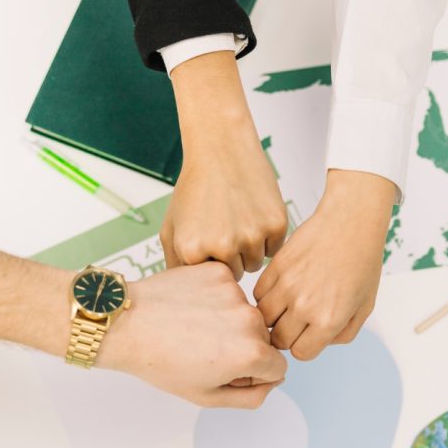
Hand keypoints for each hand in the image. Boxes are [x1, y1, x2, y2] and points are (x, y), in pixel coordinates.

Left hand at [100, 263, 286, 407]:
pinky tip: (191, 308)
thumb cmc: (161, 363)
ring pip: (247, 313)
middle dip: (244, 347)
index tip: (228, 371)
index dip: (255, 375)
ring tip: (194, 328)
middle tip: (205, 351)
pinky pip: (230, 290)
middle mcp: (251, 319)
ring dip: (230, 322)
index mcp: (251, 353)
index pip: (278, 367)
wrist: (126, 324)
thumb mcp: (207, 396)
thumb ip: (250, 397)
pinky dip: (216, 299)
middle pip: (264, 339)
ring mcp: (236, 292)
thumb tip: (271, 381)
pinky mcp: (219, 272)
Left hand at [161, 52, 287, 278]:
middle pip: (233, 275)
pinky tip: (253, 214)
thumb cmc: (195, 188)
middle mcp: (222, 247)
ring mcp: (251, 236)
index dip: (209, 262)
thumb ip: (176, 267)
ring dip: (248, 249)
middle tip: (224, 227)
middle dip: (230, 258)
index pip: (207, 281)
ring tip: (237, 220)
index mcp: (193, 251)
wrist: (221, 149)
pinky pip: (273, 249)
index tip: (207, 240)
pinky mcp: (276, 225)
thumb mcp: (172, 229)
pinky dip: (267, 237)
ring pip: (254, 264)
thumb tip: (188, 297)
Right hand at [254, 170, 395, 360]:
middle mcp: (305, 306)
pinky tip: (281, 289)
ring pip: (263, 318)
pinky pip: (258, 294)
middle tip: (296, 323)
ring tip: (286, 306)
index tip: (308, 336)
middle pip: (278, 340)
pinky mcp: (275, 267)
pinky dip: (266, 296)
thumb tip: (317, 343)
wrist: (351, 223)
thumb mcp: (364, 307)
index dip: (305, 346)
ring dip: (273, 317)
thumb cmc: (362, 263)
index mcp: (329, 320)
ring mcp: (287, 286)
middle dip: (287, 335)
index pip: (301, 353)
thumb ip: (343, 334)